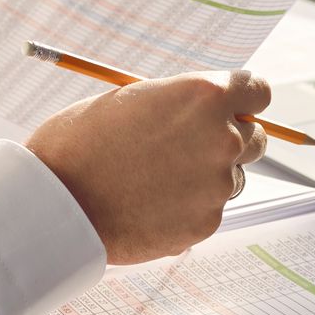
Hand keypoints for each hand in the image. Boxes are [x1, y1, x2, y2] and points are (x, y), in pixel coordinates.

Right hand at [26, 70, 271, 264]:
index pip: (258, 92)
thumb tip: (204, 112)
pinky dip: (187, 209)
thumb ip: (177, 104)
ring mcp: (218, 184)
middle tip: (189, 148)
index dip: (244, 100)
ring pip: (231, 177)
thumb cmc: (81, 143)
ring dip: (206, 177)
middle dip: (231, 139)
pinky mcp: (207, 223)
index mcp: (204, 96)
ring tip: (155, 180)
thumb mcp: (131, 100)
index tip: (233, 109)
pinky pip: (208, 210)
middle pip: (255, 137)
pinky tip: (148, 205)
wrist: (57, 203)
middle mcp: (222, 137)